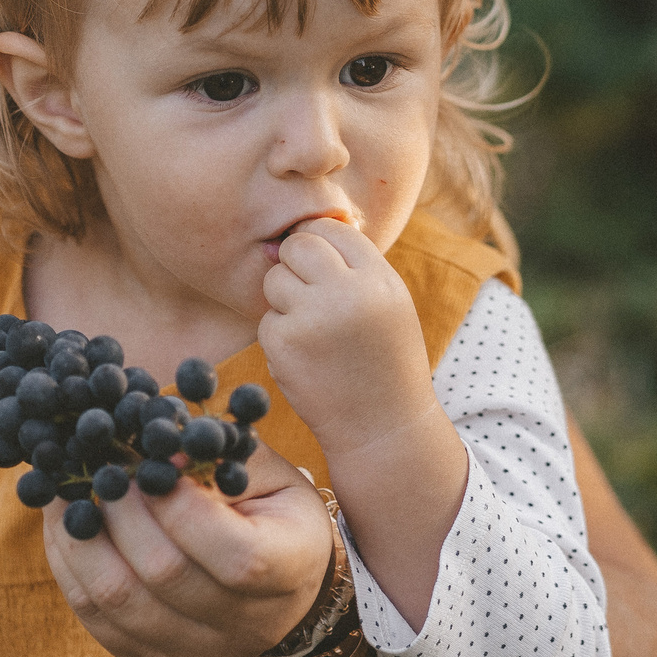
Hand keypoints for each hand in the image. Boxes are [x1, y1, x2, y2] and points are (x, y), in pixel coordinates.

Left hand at [42, 443, 331, 656]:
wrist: (274, 584)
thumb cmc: (269, 509)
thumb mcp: (264, 471)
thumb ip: (216, 453)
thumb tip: (153, 445)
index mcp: (292, 572)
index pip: (237, 557)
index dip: (184, 506)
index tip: (156, 457)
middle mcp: (249, 627)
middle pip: (164, 574)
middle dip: (121, 509)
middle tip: (101, 465)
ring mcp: (199, 655)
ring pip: (116, 600)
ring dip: (80, 536)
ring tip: (70, 489)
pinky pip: (93, 617)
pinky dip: (69, 564)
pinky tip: (66, 522)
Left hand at [259, 218, 439, 454]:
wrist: (384, 428)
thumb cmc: (385, 361)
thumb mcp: (389, 304)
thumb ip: (356, 266)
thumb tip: (308, 227)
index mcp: (380, 280)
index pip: (335, 229)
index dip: (323, 243)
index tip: (323, 265)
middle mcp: (348, 293)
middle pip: (299, 245)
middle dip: (296, 263)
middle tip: (309, 292)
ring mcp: (313, 318)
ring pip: (275, 280)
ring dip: (285, 301)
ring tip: (315, 331)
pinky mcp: (284, 344)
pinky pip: (266, 320)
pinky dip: (280, 336)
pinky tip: (308, 359)